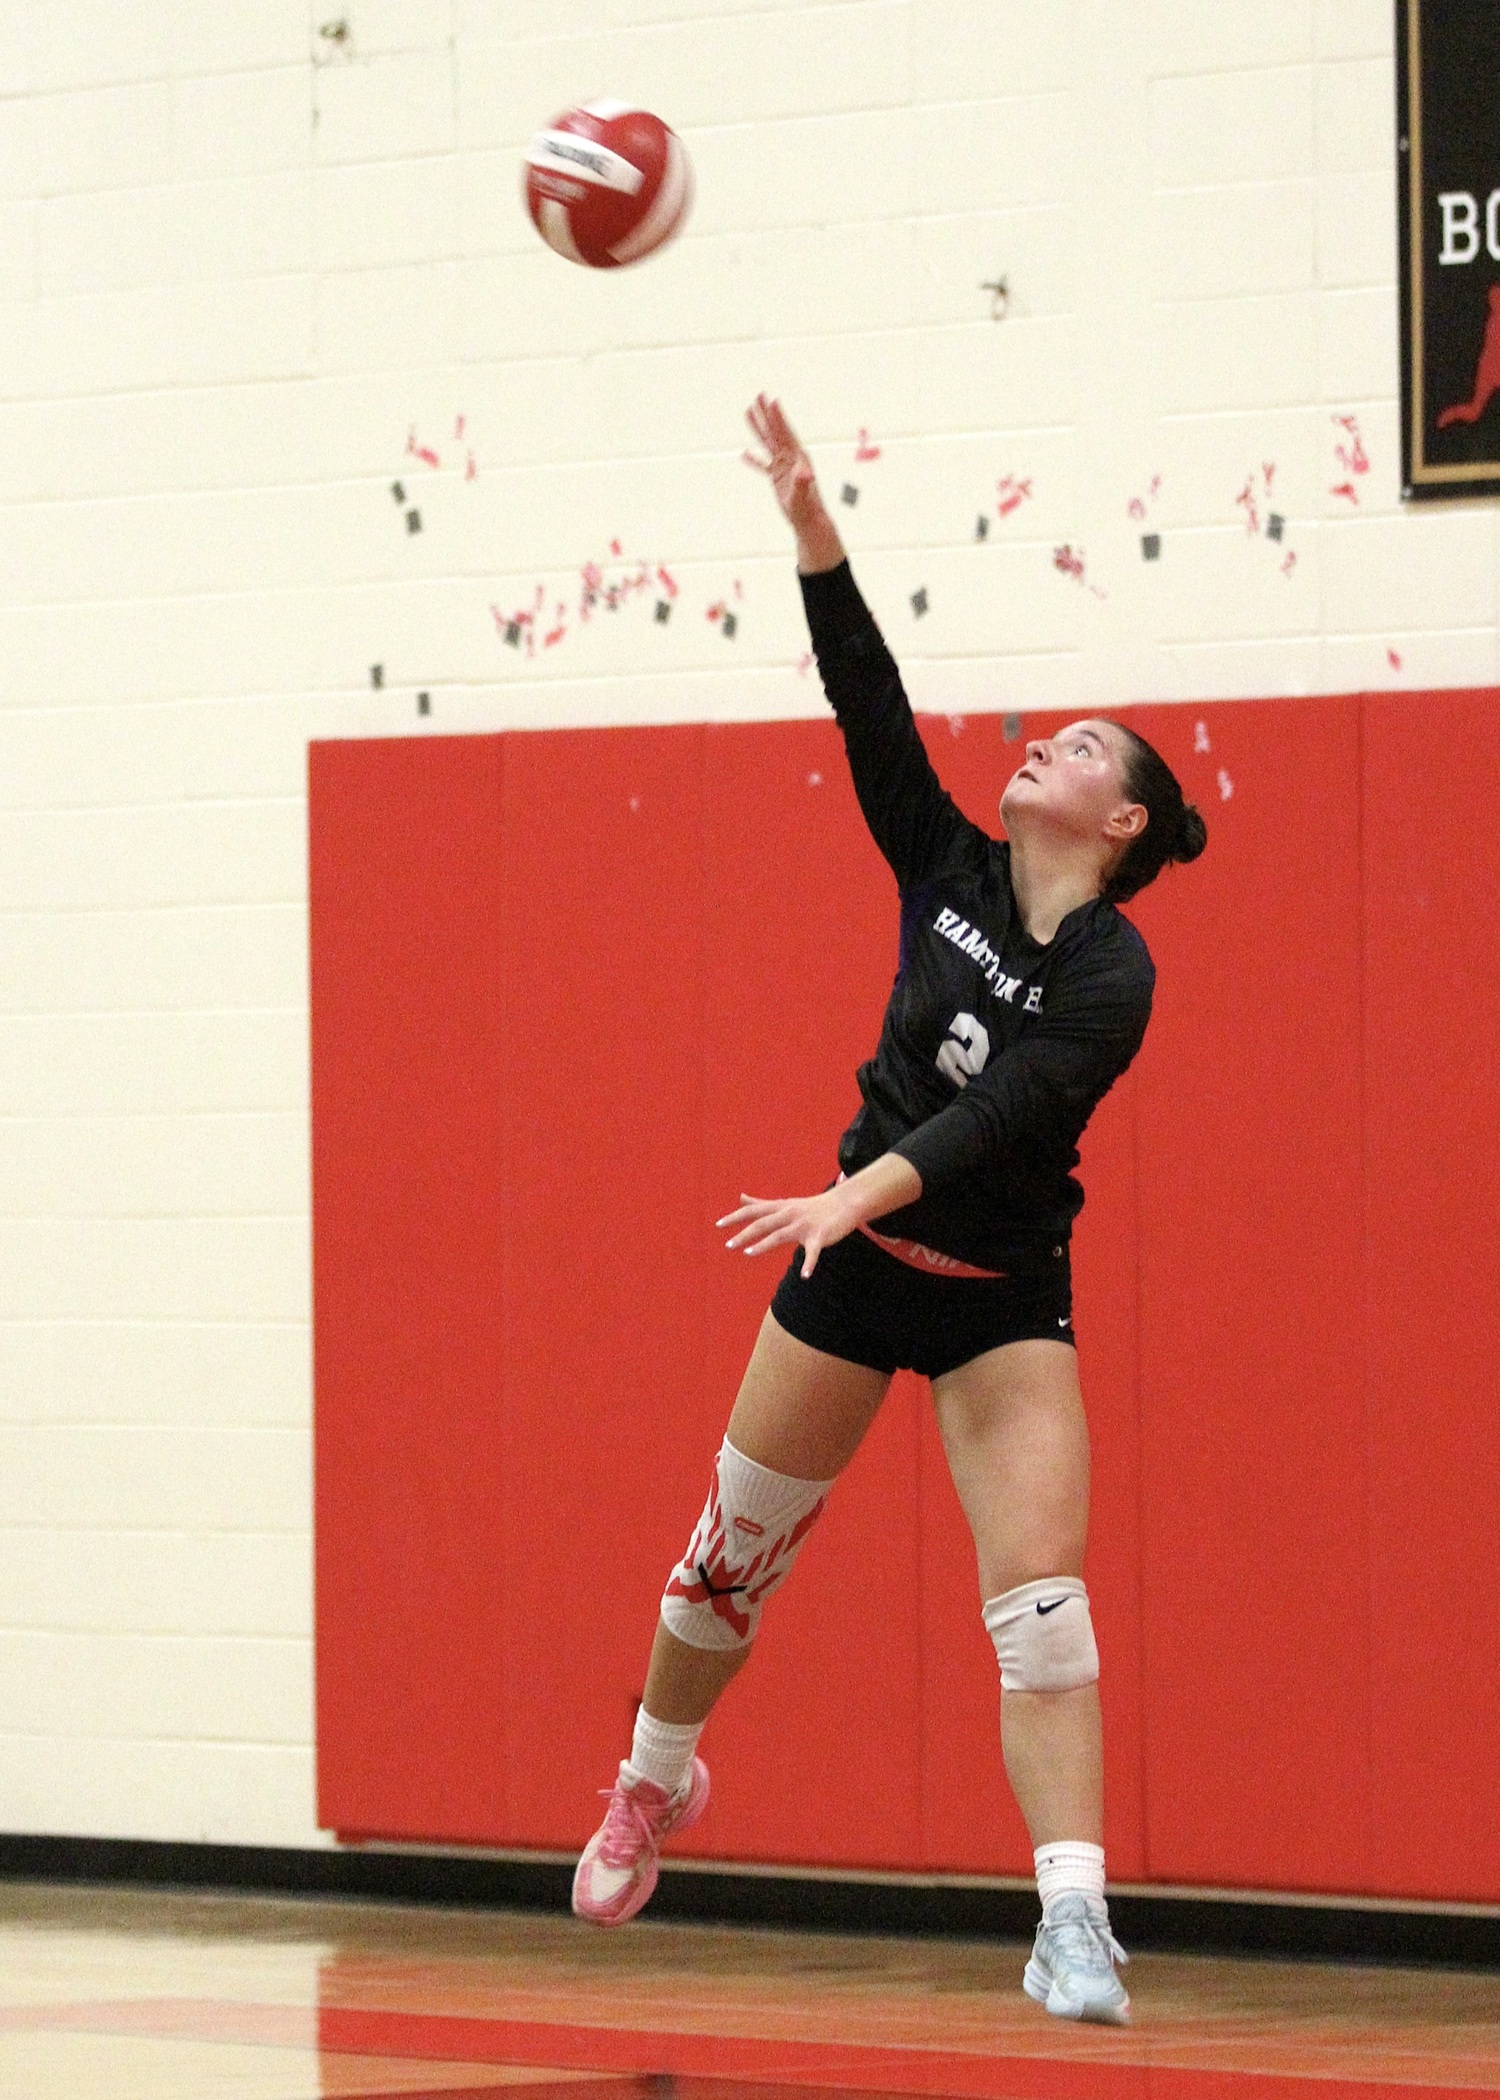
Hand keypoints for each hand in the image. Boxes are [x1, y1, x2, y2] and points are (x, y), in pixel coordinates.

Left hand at [717, 1185, 856, 1277]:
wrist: (845, 1203)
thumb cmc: (813, 1206)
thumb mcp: (785, 1202)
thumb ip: (761, 1203)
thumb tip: (740, 1198)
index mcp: (781, 1207)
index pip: (754, 1211)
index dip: (736, 1217)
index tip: (718, 1225)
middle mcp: (790, 1214)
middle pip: (763, 1223)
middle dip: (745, 1234)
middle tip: (728, 1245)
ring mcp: (804, 1225)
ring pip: (780, 1235)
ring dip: (764, 1245)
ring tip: (748, 1254)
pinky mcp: (820, 1236)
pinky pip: (813, 1252)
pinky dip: (809, 1264)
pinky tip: (804, 1276)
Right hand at [743, 395, 843, 572]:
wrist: (810, 521)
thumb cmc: (808, 509)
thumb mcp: (803, 495)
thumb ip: (802, 483)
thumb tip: (804, 473)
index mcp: (798, 458)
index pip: (785, 433)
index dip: (778, 416)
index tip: (772, 400)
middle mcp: (791, 458)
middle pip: (775, 431)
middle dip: (767, 414)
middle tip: (759, 395)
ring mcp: (783, 467)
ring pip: (767, 443)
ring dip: (758, 428)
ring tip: (748, 412)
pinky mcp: (777, 478)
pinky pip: (763, 466)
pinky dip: (754, 460)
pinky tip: (744, 454)